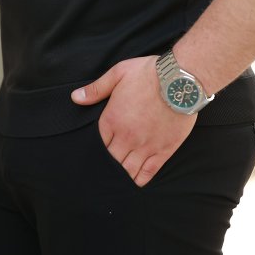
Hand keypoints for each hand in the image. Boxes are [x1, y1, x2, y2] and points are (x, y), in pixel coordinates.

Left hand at [71, 55, 196, 186]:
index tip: (98, 151)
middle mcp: (127, 136)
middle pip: (111, 160)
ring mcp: (145, 146)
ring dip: (122, 175)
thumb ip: (96, 89)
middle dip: (108, 164)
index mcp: (113, 119)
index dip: (97, 148)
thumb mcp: (118, 73)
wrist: (179, 79)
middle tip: (105, 169)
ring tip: (119, 178)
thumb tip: (75, 97)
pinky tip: (136, 180)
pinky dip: (140, 179)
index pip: (98, 143)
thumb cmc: (148, 73)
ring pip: (128, 170)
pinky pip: (148, 172)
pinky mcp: (163, 150)